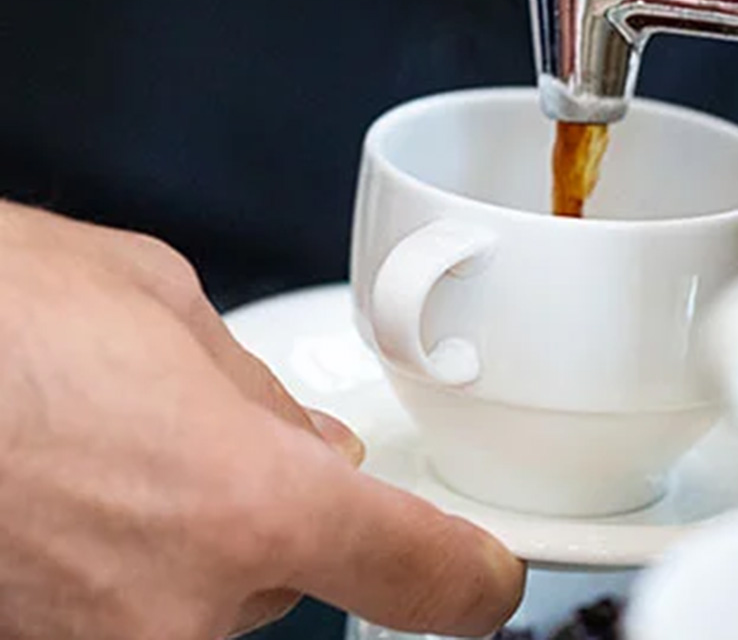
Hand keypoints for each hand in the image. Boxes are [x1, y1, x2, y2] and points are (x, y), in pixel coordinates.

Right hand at [0, 202, 522, 638]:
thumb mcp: (165, 306)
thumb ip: (256, 395)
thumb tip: (308, 444)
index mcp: (246, 503)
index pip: (415, 573)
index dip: (468, 578)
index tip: (486, 579)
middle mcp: (176, 605)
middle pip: (295, 572)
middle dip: (277, 507)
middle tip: (209, 431)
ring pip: (207, 593)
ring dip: (194, 528)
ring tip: (113, 442)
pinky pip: (132, 603)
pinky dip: (132, 551)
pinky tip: (77, 479)